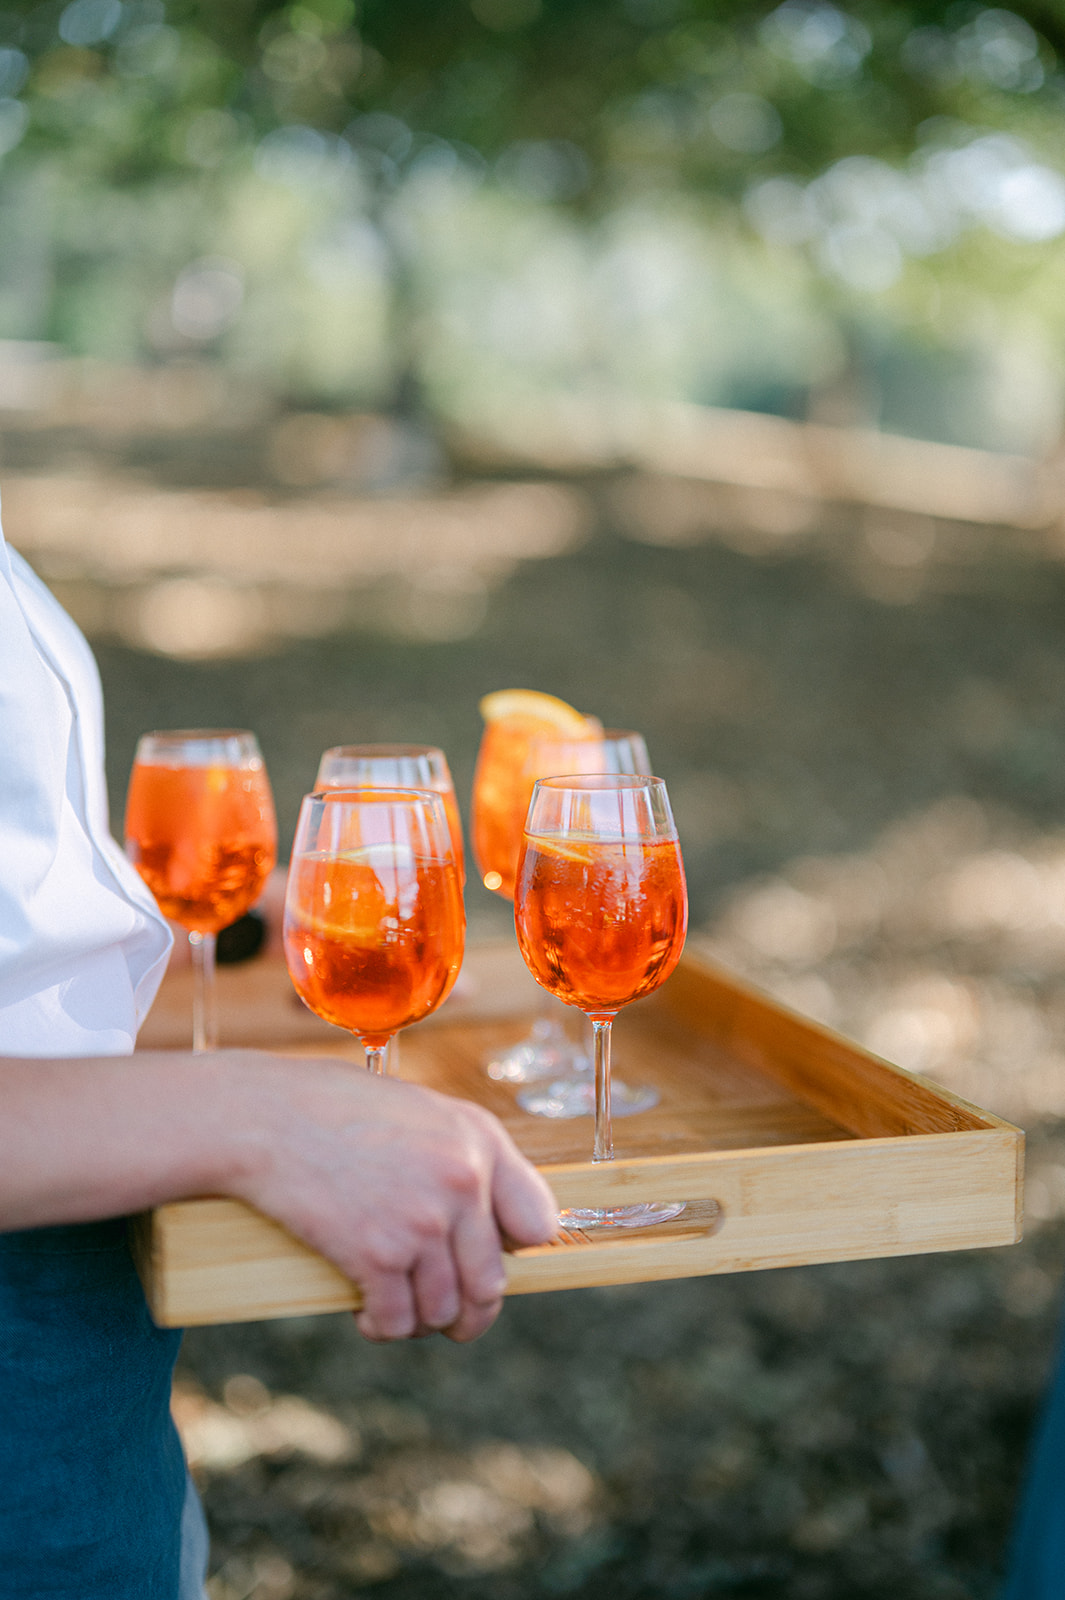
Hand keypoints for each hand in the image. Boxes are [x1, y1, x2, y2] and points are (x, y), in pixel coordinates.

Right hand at [231, 1055, 557, 1342]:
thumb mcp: (419, 1111)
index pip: (538, 1222)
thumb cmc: (334, 1108)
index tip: (488, 1262)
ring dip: (420, 1323)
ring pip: (443, 1311)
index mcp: (480, 1141)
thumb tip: (484, 1218)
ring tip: (397, 1312)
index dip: (515, 1251)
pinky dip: (383, 1328)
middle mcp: (463, 1181)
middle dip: (469, 1314)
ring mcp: (422, 1222)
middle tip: (448, 1320)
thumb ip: (460, 1154)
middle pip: (490, 1284)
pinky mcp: (377, 1255)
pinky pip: (397, 1320)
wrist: (264, 1116)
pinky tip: (368, 1317)